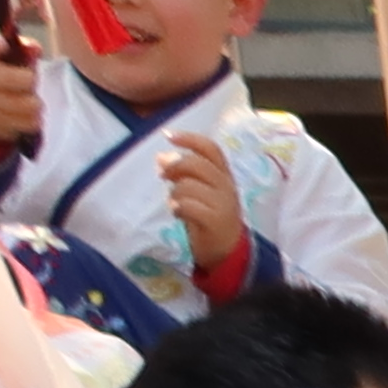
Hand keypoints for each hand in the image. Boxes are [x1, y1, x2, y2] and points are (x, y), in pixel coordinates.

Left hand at [161, 131, 242, 270]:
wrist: (226, 251)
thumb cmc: (208, 217)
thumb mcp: (198, 190)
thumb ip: (182, 173)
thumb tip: (161, 157)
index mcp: (223, 175)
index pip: (211, 149)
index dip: (190, 139)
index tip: (168, 136)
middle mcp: (226, 186)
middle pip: (197, 164)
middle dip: (174, 167)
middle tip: (162, 176)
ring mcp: (223, 204)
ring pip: (189, 186)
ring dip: (174, 193)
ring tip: (175, 203)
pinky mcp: (216, 221)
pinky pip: (189, 206)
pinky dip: (177, 207)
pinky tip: (177, 214)